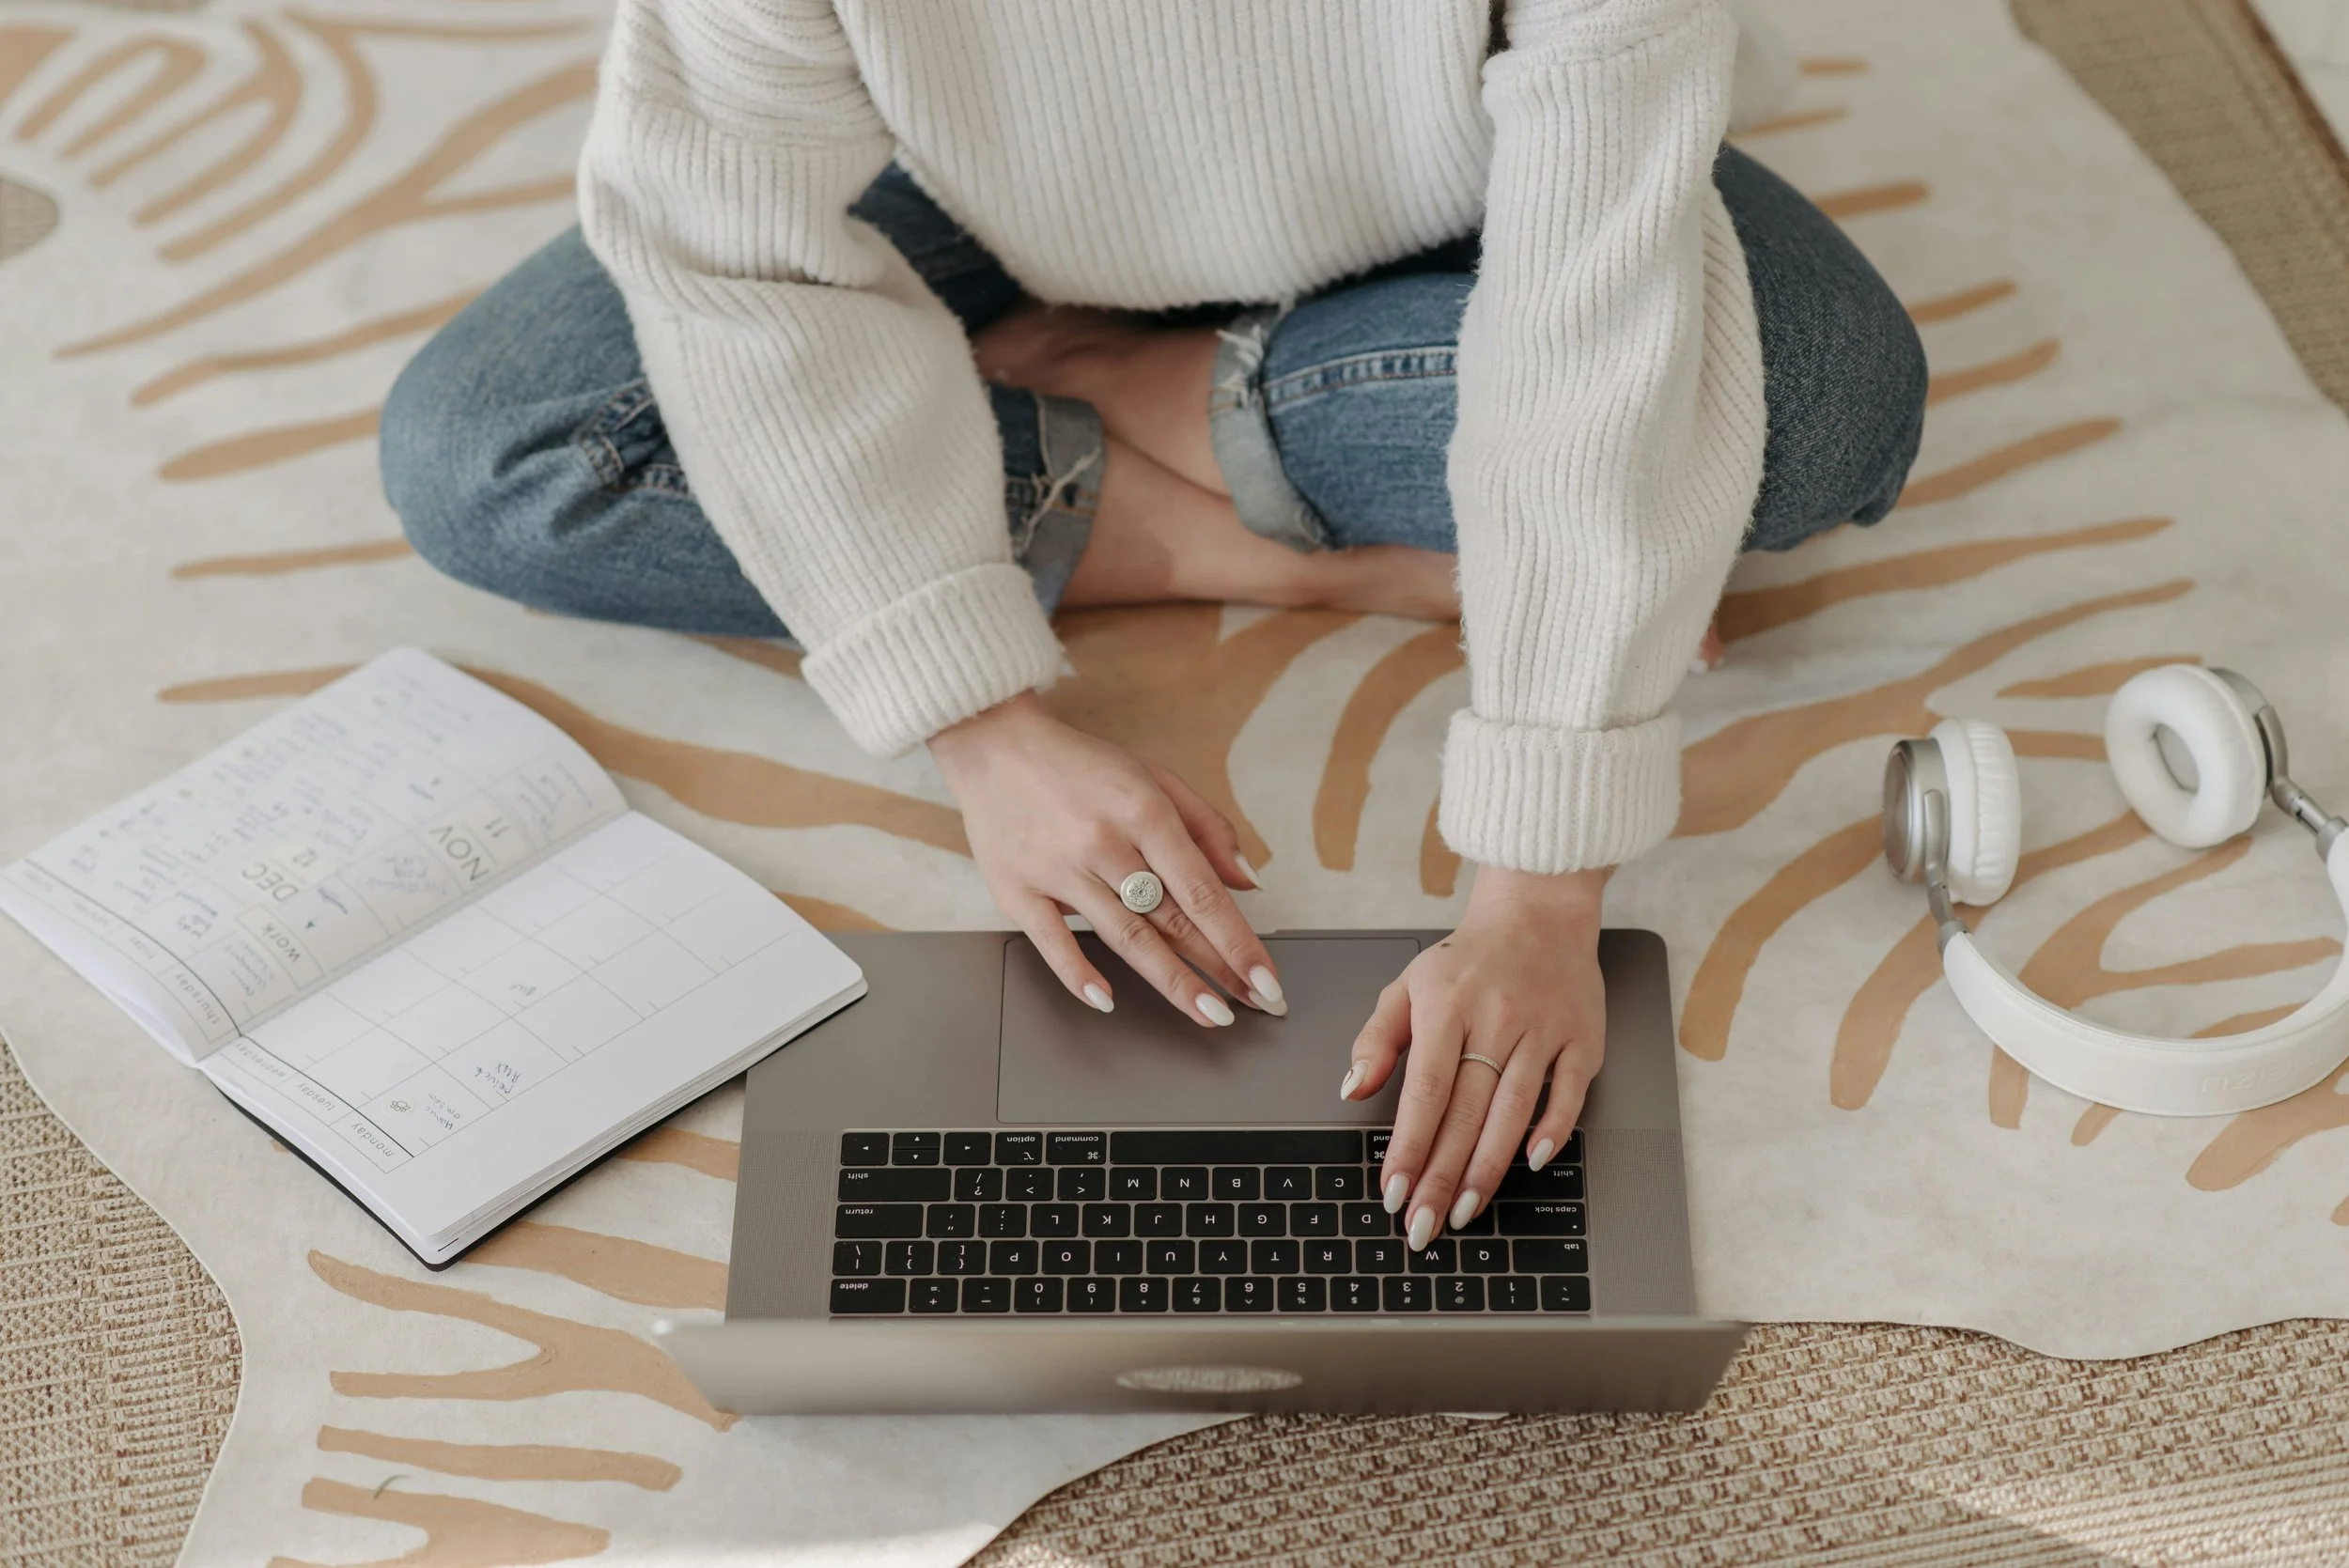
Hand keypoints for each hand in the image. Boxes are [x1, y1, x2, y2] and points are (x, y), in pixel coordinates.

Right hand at [929, 692, 1283, 1025]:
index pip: (1202, 891)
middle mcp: (1104, 843)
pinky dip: (1079, 974)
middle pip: (1171, 920)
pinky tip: (1107, 1000)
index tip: (1265, 977)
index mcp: (1143, 812)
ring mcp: (1059, 870)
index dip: (1238, 940)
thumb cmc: (1080, 765)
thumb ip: (1206, 827)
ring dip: (1171, 982)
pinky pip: (1052, 942)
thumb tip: (1246, 881)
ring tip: (1207, 1013)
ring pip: (1125, 937)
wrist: (994, 745)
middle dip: (1218, 968)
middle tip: (1253, 1004)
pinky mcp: (1018, 890)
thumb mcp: (1154, 777)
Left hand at [1341, 865, 1606, 1247]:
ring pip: (1513, 1109)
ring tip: (1466, 1211)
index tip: (1394, 1192)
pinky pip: (1568, 1092)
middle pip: (1466, 1111)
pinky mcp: (1581, 1037)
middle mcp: (1495, 1018)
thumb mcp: (1409, 986)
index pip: (1425, 1091)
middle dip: (1442, 1176)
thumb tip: (1352, 1088)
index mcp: (1447, 1006)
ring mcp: (1542, 1029)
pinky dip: (1552, 1129)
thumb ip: (1377, 1038)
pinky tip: (1531, 1162)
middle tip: (1424, 1225)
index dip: (1410, 1146)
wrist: (1537, 913)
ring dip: (1488, 1167)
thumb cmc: (1468, 960)